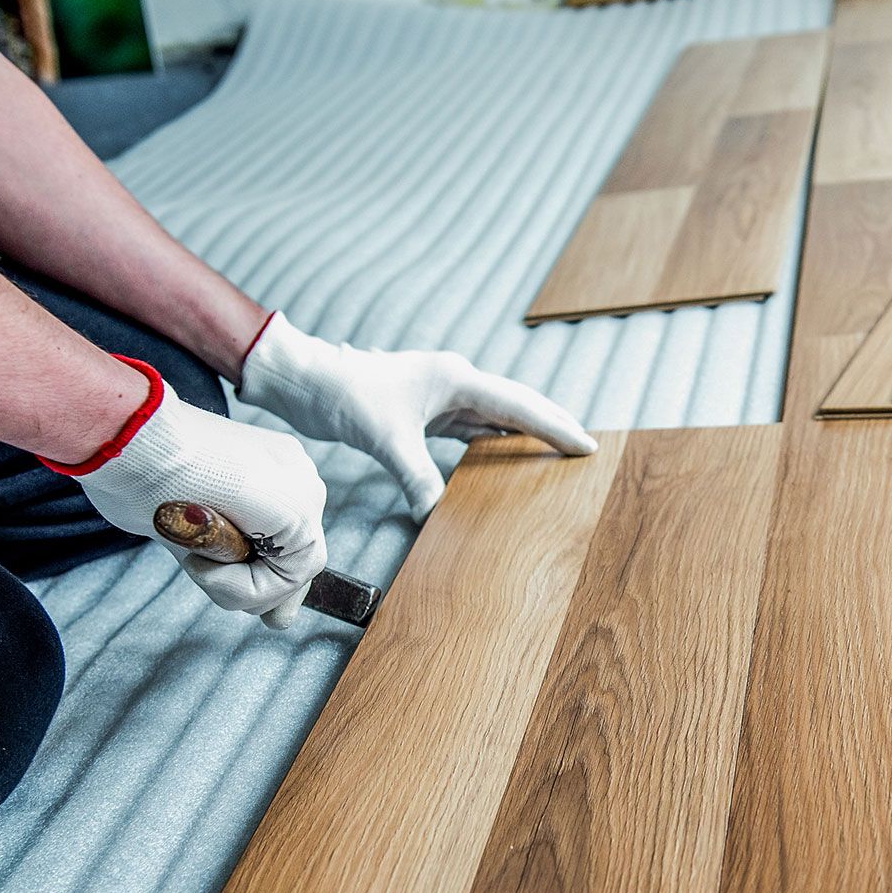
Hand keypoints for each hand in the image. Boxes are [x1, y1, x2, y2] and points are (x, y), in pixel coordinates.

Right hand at [53, 359, 328, 628]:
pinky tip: (202, 545)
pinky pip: (281, 583)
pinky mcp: (300, 514)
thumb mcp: (194, 531)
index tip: (207, 561)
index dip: (250, 576)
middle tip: (195, 543)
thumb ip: (236, 568)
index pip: (284, 549)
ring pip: (287, 581)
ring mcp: (304, 493)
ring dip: (230, 581)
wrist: (129, 438)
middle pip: (292, 569)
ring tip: (194, 537)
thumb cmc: (139, 475)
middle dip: (243, 580)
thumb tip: (281, 620)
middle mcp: (298, 478)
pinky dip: (234, 585)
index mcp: (272, 471)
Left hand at [235, 311, 597, 519]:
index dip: (554, 426)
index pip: (518, 405)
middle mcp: (455, 381)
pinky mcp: (426, 408)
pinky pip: (472, 426)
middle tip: (585, 447)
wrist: (305, 379)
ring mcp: (442, 394)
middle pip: (516, 405)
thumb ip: (416, 475)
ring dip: (526, 431)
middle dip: (552, 425)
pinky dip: (494, 439)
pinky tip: (505, 453)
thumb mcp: (384, 439)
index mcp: (456, 379)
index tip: (585, 444)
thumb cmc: (343, 395)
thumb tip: (435, 514)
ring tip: (557, 450)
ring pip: (496, 415)